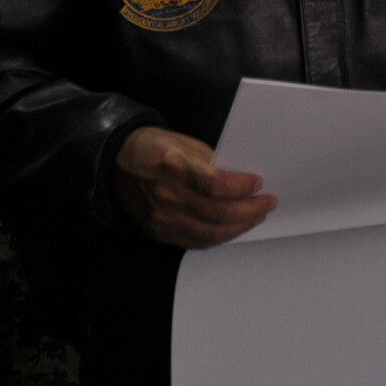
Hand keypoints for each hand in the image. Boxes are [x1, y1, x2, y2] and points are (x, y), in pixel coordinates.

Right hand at [113, 126, 275, 248]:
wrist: (117, 165)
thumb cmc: (154, 148)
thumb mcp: (184, 143)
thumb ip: (212, 163)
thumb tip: (242, 180)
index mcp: (173, 166)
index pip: (217, 185)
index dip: (242, 187)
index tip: (258, 183)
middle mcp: (166, 195)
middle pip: (218, 213)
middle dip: (250, 210)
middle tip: (267, 203)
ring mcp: (162, 217)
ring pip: (210, 233)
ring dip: (240, 227)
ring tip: (256, 217)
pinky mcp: (160, 232)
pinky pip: (197, 241)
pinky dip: (220, 237)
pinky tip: (234, 228)